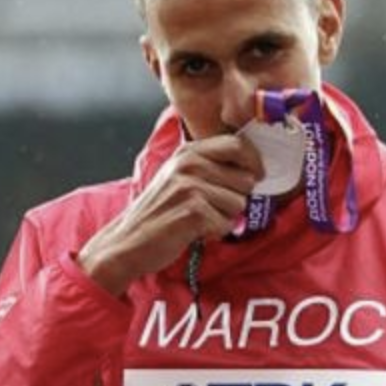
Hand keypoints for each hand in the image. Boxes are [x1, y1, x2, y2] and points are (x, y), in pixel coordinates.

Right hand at [77, 134, 262, 295]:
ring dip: (223, 218)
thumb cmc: (159, 211)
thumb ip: (210, 166)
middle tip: (210, 207)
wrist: (128, 240)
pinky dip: (214, 233)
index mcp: (188, 151)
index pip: (237, 144)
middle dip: (235, 198)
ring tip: (198, 219)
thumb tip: (253, 170)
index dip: (254, 161)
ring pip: (238, 204)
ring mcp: (191, 186)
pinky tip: (193, 231)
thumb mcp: (179, 176)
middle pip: (245, 179)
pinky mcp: (193, 211)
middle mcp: (189, 164)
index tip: (257, 175)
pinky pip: (226, 224)